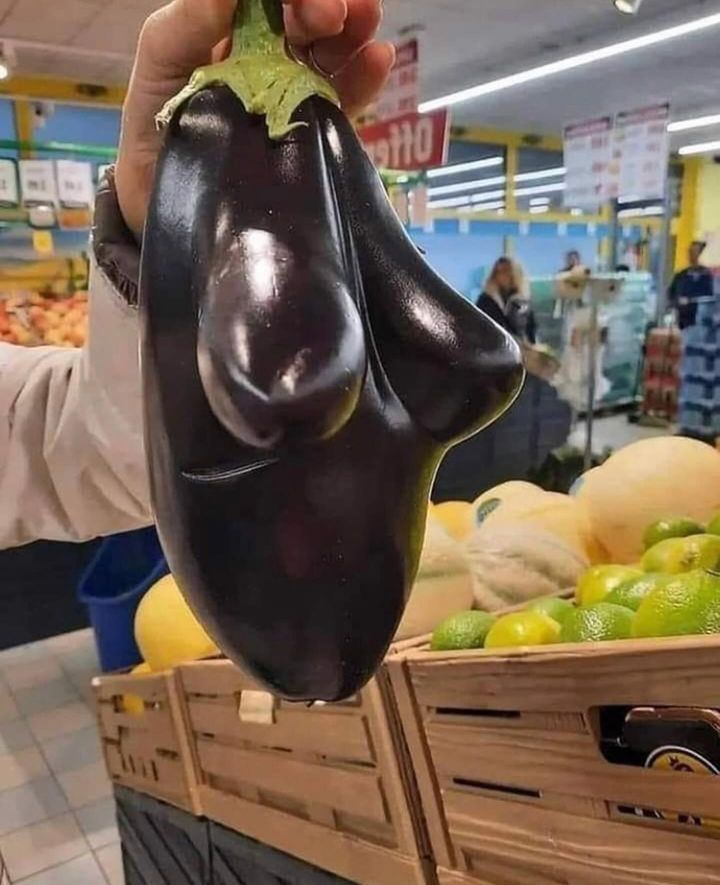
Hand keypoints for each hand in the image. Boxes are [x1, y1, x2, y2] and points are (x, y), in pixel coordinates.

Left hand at [115, 0, 392, 236]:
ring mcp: (291, 95)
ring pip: (333, 49)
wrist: (165, 212)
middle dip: (324, 3)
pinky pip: (345, 100)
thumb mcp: (160, 69)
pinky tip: (377, 59)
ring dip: (354, 26)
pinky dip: (365, 74)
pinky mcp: (311, 135)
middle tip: (328, 14)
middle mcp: (265, 57)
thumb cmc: (153, 137)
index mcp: (228, 31)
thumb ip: (187, 23)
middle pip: (306, 15)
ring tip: (364, 19)